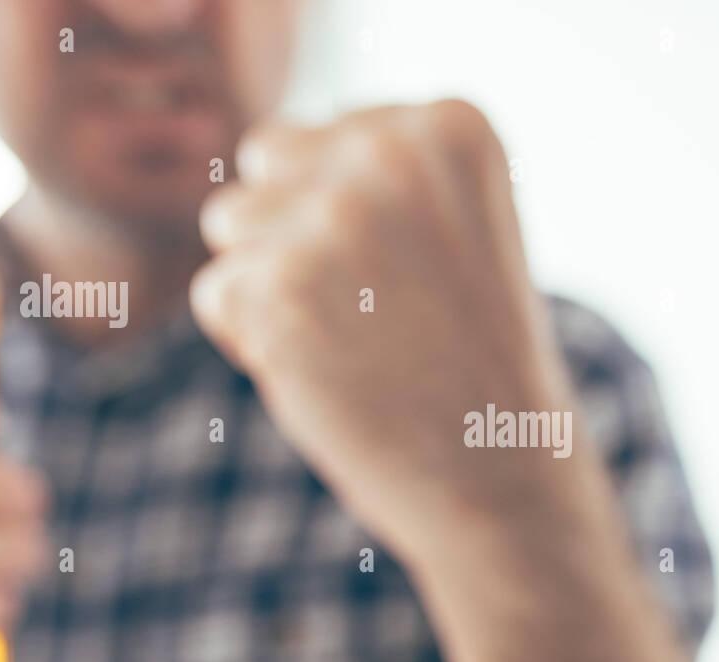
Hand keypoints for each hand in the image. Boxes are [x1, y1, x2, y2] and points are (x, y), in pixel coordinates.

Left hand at [190, 100, 581, 564]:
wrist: (502, 479)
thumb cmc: (474, 360)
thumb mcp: (457, 229)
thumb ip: (377, 172)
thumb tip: (260, 154)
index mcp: (451, 126)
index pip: (326, 138)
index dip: (353, 220)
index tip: (420, 278)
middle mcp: (393, 151)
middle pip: (267, 160)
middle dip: (295, 231)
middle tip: (374, 310)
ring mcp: (334, 218)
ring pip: (231, 222)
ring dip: (273, 285)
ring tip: (354, 340)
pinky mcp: (279, 290)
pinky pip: (217, 292)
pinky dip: (255, 343)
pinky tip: (329, 374)